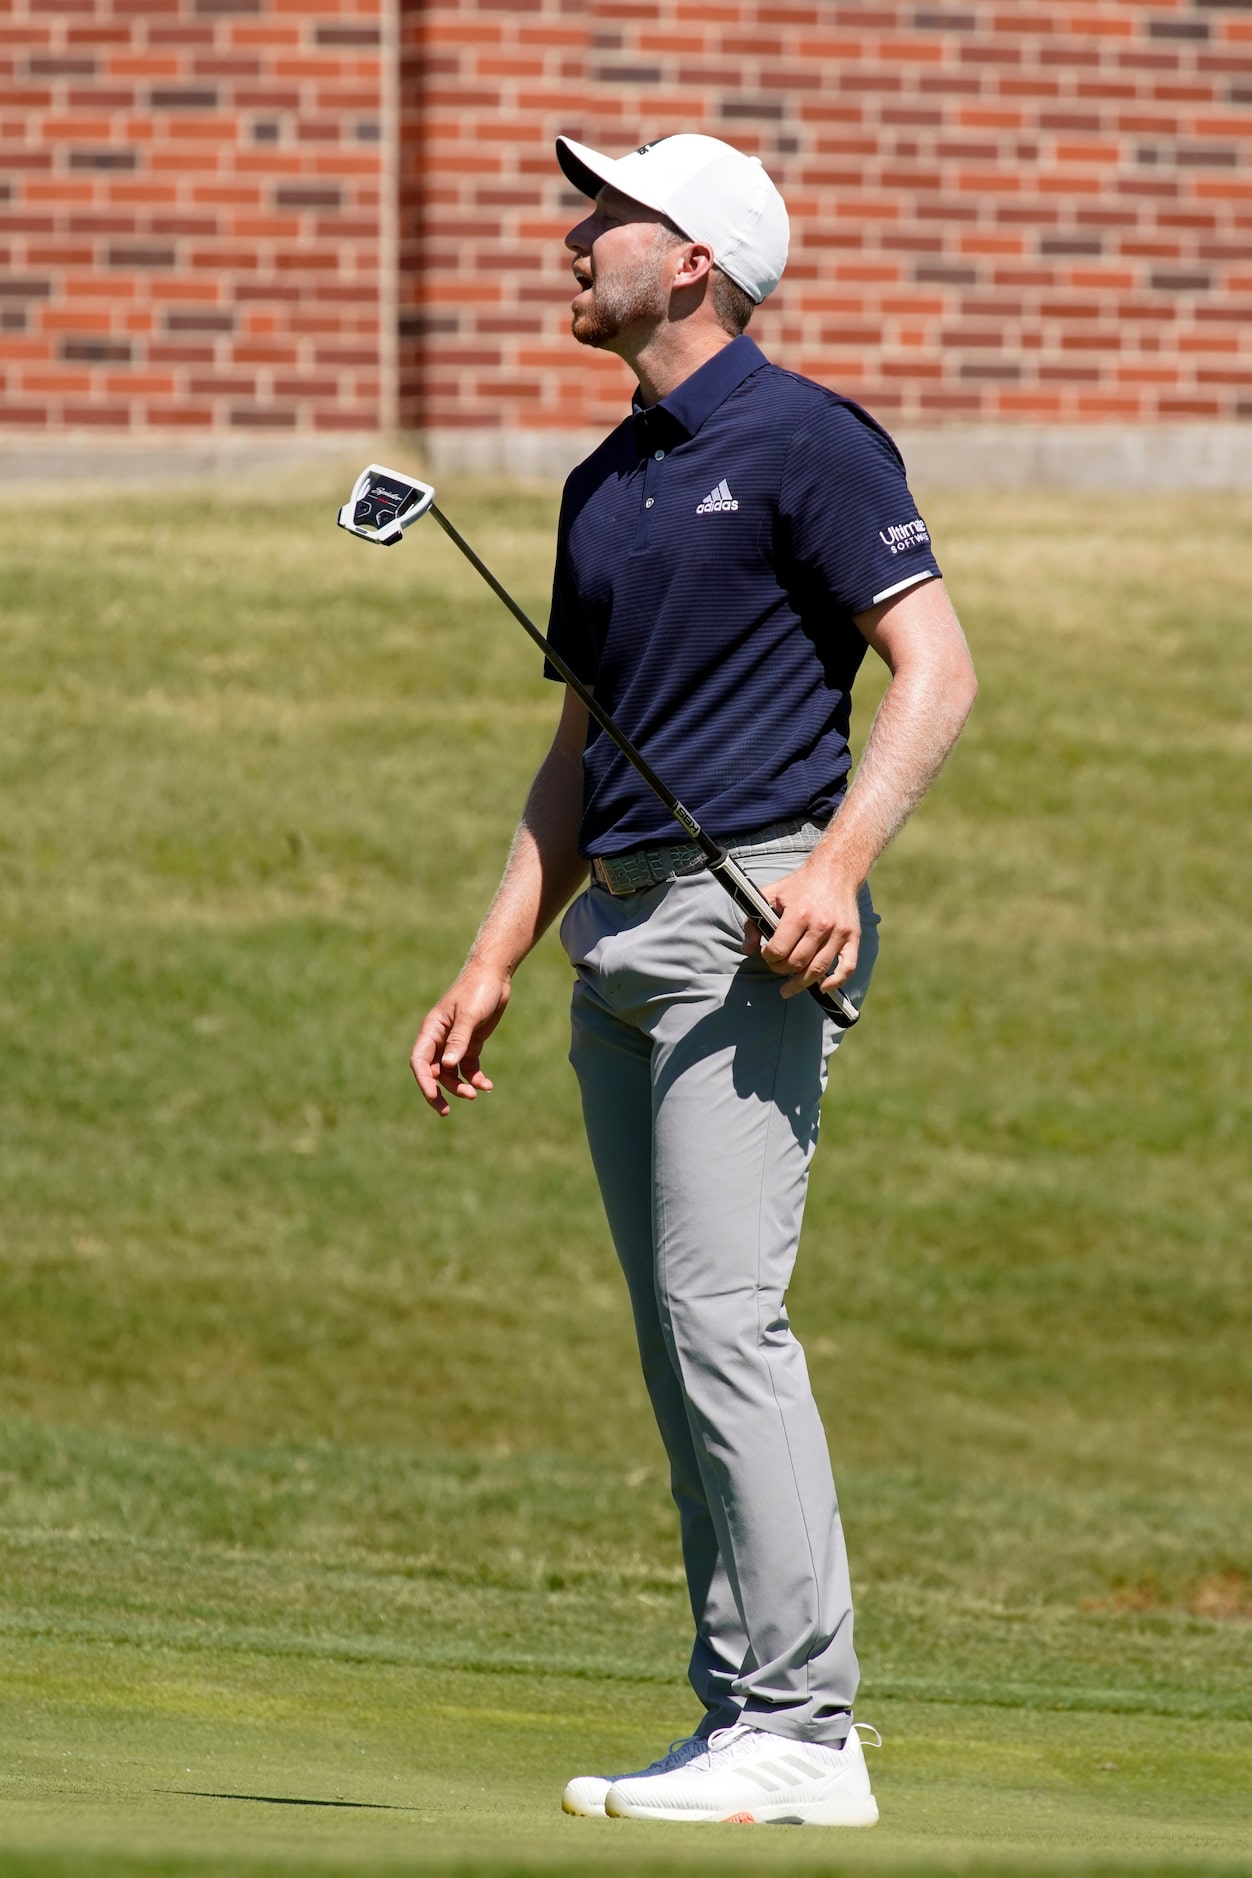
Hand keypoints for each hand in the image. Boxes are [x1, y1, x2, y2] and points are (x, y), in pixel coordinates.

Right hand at [410, 966, 510, 1116]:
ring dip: (460, 1086)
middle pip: (433, 1071)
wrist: (495, 975)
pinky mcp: (471, 1043)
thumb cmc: (478, 990)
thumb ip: (459, 1040)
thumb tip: (448, 1066)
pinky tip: (487, 1086)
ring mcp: (455, 1042)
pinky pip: (468, 1067)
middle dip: (439, 1091)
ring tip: (477, 1093)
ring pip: (451, 1073)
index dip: (424, 1081)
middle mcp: (440, 1039)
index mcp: (432, 1030)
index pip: (420, 1061)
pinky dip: (475, 1078)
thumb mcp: (469, 1015)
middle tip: (445, 1111)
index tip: (433, 1097)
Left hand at [743, 853, 860, 998]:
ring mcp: (839, 933)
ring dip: (800, 983)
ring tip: (788, 988)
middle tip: (777, 965)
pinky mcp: (853, 937)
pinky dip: (835, 982)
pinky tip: (822, 988)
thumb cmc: (799, 885)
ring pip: (818, 970)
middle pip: (797, 963)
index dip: (768, 956)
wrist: (835, 871)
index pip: (779, 950)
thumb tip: (747, 949)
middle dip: (781, 969)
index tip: (766, 953)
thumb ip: (754, 921)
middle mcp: (821, 925)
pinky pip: (848, 967)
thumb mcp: (770, 895)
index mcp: (799, 914)